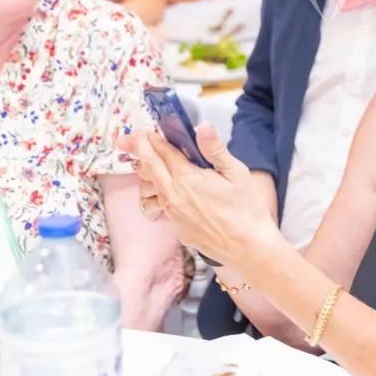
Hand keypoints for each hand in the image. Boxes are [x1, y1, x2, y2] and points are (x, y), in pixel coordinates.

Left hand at [118, 123, 279, 271]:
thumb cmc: (247, 210)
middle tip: (127, 139)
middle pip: (149, 168)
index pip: (163, 153)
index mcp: (188, 179)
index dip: (152, 139)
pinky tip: (168, 190)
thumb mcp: (237, 174)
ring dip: (147, 173)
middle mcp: (174, 197)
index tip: (145, 130)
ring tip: (147, 163)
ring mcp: (174, 215)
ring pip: (152, 188)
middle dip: (139, 151)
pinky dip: (160, 193)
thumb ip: (215, 150)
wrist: (248, 249)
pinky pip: (162, 206)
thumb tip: (202, 126)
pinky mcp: (178, 229)